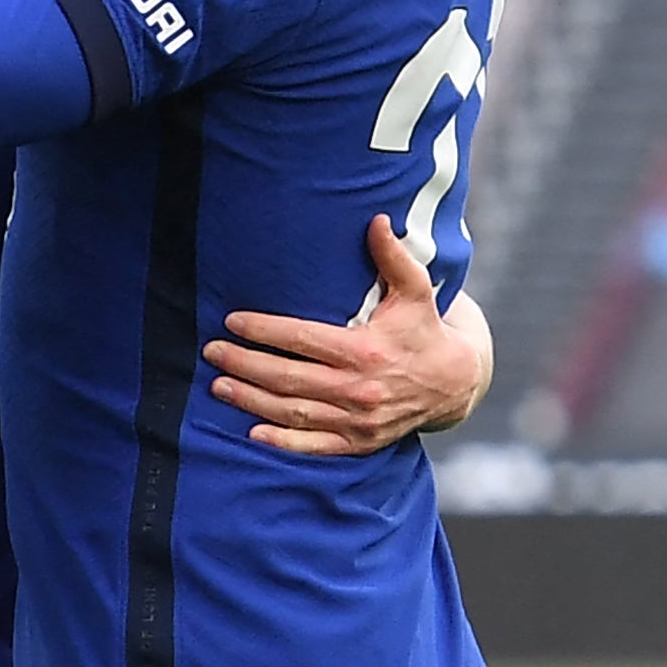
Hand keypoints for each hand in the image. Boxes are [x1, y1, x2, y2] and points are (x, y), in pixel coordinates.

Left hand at [203, 216, 491, 454]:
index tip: (232, 320)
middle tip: (211, 351)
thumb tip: (378, 220)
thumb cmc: (424, 330)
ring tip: (218, 385)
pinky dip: (283, 443)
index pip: (303, 339)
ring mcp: (358, 420)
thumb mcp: (415, 292)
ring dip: (252, 400)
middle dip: (245, 364)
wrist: (455, 385)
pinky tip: (252, 432)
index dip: (264, 330)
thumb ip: (393, 257)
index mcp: (367, 350)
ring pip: (294, 412)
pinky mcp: (360, 442)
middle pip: (289, 378)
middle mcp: (360, 388)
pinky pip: (315, 446)